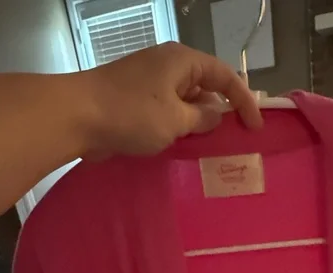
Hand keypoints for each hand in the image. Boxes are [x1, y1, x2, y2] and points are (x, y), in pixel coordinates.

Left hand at [80, 42, 262, 157]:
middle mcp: (168, 67)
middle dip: (221, 112)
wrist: (77, 117)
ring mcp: (149, 84)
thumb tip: (214, 116)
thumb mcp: (176, 120)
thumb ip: (202, 119)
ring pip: (186, 102)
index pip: (224, 76)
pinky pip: (167, 113)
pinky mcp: (135, 102)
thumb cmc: (131, 114)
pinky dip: (179, 128)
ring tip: (212, 149)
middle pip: (206, 87)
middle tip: (234, 141)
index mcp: (182, 61)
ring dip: (199, 124)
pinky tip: (184, 148)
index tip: (255, 127)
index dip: (243, 100)